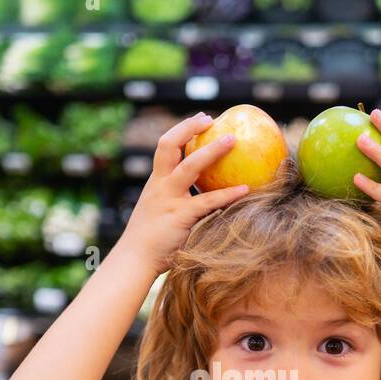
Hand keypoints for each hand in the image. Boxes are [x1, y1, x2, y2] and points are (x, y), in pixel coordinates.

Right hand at [116, 112, 249, 274]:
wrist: (134, 260)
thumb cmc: (151, 242)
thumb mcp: (160, 213)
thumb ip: (177, 201)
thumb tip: (205, 196)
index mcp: (155, 182)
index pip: (166, 147)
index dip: (183, 130)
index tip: (201, 120)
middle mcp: (159, 185)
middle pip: (169, 145)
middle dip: (189, 128)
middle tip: (211, 119)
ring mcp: (169, 199)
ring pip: (189, 166)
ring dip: (212, 151)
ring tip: (233, 140)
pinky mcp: (180, 216)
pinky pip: (207, 201)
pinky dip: (227, 194)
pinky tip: (245, 189)